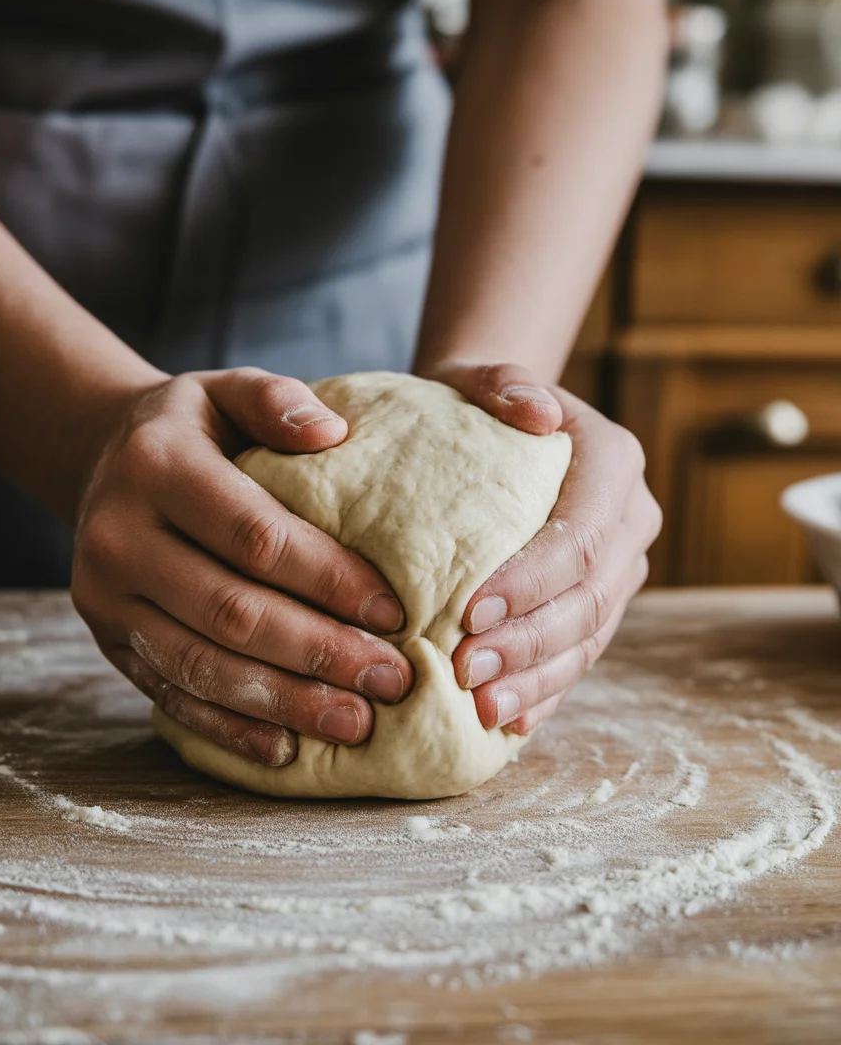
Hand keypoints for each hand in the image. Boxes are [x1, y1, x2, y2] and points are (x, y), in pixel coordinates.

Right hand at [72, 368, 411, 767]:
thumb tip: (332, 432)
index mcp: (156, 467)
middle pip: (230, 611)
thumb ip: (277, 401)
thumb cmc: (194, 427)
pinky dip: (231, 729)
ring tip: (357, 723)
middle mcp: (119, 537)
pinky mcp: (108, 642)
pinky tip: (288, 748)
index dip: (328, 578)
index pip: (254, 536)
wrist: (102, 458)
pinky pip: (171, 695)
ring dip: (285, 702)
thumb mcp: (227, 389)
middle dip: (319, 652)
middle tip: (392, 679)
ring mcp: (105, 598)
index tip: (394, 610)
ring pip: (201, 666)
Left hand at [426, 361, 661, 734]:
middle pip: (590, 596)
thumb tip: (539, 411)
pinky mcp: (600, 600)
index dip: (532, 581)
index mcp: (613, 464)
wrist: (497, 425)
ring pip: (590, 636)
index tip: (471, 612)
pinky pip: (581, 653)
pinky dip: (547, 690)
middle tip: (466, 672)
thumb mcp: (480, 375)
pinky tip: (511, 722)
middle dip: (529, 642)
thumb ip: (505, 383)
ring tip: (484, 709)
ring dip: (538, 679)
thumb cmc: (479, 401)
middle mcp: (630, 519)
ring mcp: (622, 566)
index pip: (583, 536)